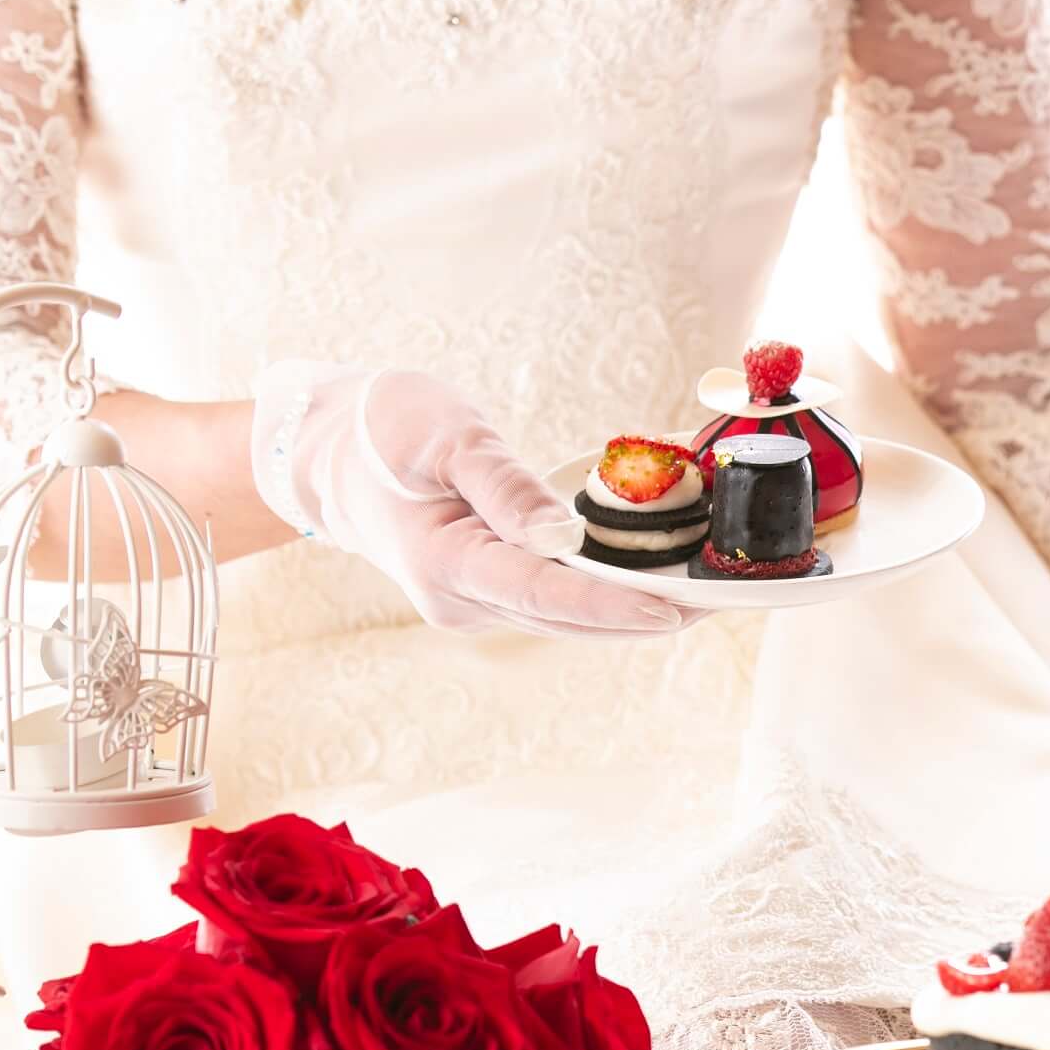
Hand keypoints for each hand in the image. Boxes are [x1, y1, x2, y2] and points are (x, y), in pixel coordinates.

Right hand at [253, 364, 690, 636]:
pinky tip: (650, 581)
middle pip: (566, 618)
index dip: (612, 605)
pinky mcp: (482, 595)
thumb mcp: (446, 438)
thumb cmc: (384, 431)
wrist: (328, 455)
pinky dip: (599, 595)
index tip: (673, 610)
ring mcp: (469, 604)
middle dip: (643, 615)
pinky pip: (551, 602)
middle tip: (721, 604)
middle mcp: (459, 599)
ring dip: (628, 611)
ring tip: (704, 598)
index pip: (545, 594)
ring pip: (562, 618)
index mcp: (444, 562)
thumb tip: (563, 536)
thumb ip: (505, 487)